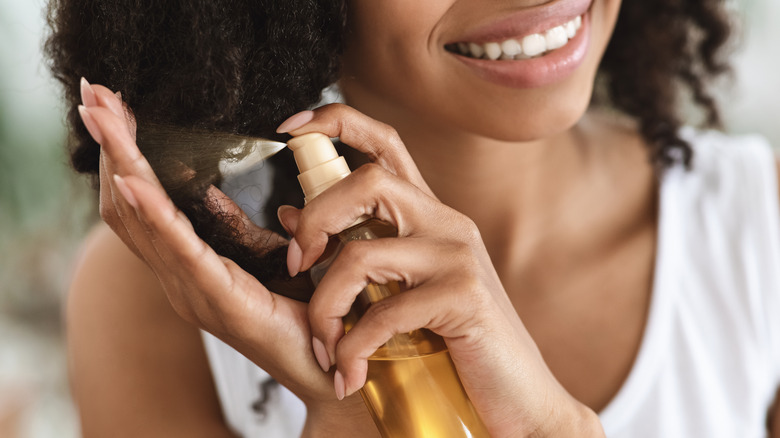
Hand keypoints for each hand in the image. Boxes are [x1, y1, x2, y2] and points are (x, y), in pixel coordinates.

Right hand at [76, 79, 376, 435]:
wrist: (329, 365)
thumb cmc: (307, 314)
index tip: (114, 108)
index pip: (144, 201)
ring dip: (121, 162)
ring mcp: (190, 289)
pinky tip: (132, 180)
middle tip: (93, 95)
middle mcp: (179, 276)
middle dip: (112, 146)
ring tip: (102, 115)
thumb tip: (263, 207)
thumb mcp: (281, 262)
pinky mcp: (217, 298)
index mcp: (191, 265)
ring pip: (142, 218)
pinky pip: (178, 250)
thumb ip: (259, 236)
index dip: (127, 154)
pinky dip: (153, 213)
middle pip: (129, 202)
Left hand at [276, 104, 604, 436]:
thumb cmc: (453, 343)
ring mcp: (458, 257)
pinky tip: (351, 372)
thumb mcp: (400, 288)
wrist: (520, 397)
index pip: (384, 142)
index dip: (335, 122)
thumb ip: (354, 249)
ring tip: (326, 348)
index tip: (287, 130)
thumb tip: (290, 214)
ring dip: (325, 307)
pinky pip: (385, 313)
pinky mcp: (466, 298)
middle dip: (314, 220)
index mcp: (428, 215)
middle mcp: (446, 223)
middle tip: (297, 266)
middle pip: (365, 181)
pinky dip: (353, 347)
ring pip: (362, 254)